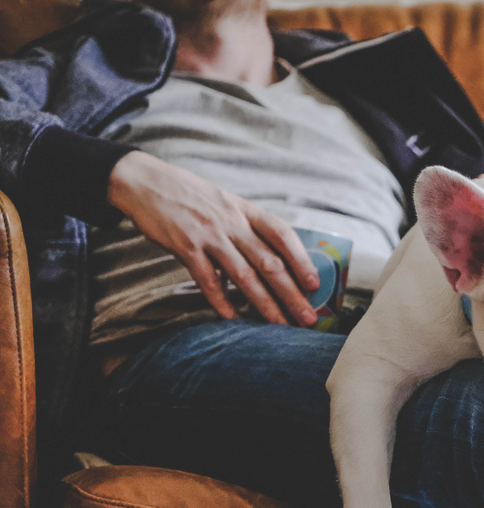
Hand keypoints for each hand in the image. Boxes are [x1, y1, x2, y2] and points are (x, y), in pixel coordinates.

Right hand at [108, 151, 320, 325]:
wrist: (144, 182)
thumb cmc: (190, 196)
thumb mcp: (226, 203)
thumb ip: (248, 227)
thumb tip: (274, 260)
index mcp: (246, 210)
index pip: (283, 235)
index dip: (302, 260)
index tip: (315, 284)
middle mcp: (232, 222)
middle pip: (269, 262)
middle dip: (291, 293)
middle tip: (308, 318)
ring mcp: (209, 235)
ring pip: (244, 276)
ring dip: (265, 305)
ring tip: (280, 325)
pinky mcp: (185, 247)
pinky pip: (208, 281)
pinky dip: (222, 302)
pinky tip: (233, 319)